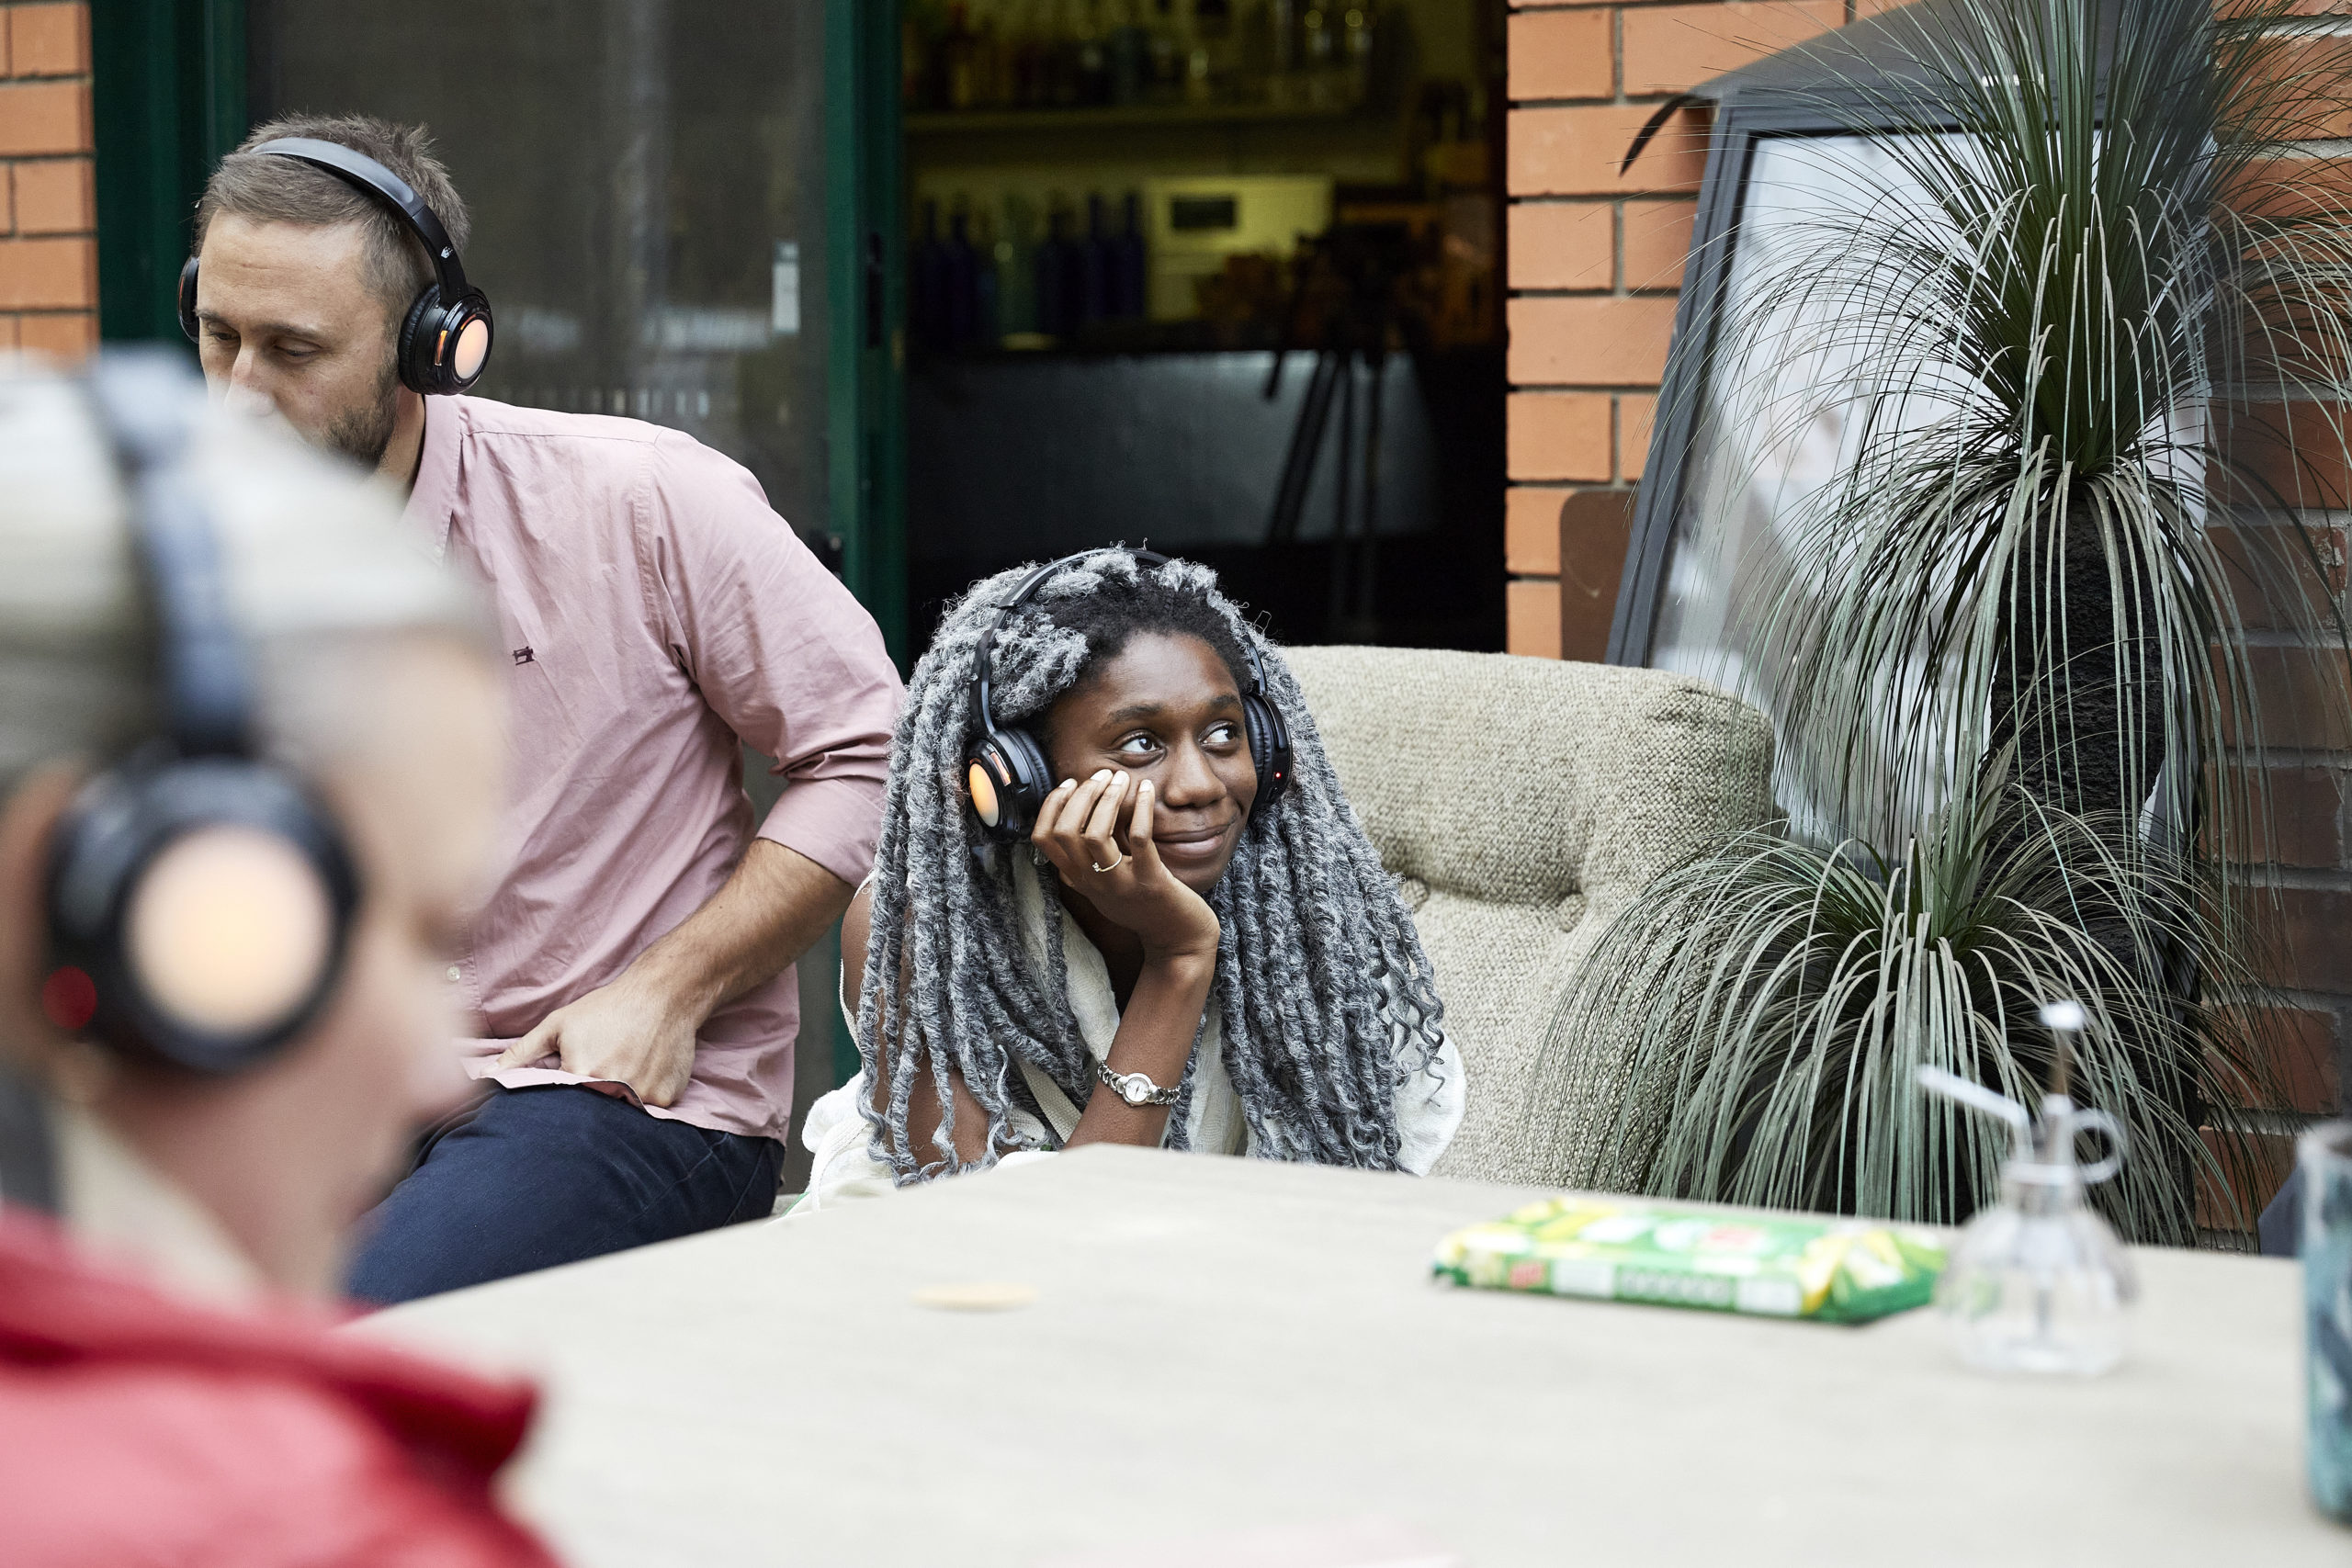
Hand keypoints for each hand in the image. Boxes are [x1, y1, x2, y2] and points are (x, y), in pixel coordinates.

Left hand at [493, 967, 703, 1107]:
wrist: (664, 994)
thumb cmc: (606, 1008)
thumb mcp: (559, 1024)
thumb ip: (522, 1053)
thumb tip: (486, 1074)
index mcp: (582, 1074)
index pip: (564, 1105)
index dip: (566, 1095)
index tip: (575, 1078)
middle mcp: (614, 1090)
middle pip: (594, 1112)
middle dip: (593, 1098)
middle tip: (603, 1068)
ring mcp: (644, 1096)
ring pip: (623, 1112)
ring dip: (620, 1097)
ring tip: (626, 1064)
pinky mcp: (667, 1097)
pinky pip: (651, 1108)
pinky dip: (646, 1093)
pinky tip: (646, 1068)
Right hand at [1030, 769, 1219, 961]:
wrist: (1178, 941)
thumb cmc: (1143, 906)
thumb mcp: (1103, 887)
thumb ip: (1086, 861)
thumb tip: (1074, 817)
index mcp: (1079, 880)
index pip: (1044, 839)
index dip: (1052, 805)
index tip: (1072, 784)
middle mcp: (1093, 883)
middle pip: (1066, 831)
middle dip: (1082, 795)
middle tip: (1102, 776)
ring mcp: (1120, 884)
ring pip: (1096, 834)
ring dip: (1107, 798)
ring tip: (1120, 779)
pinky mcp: (1151, 881)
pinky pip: (1139, 837)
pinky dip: (1141, 807)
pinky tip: (1147, 789)